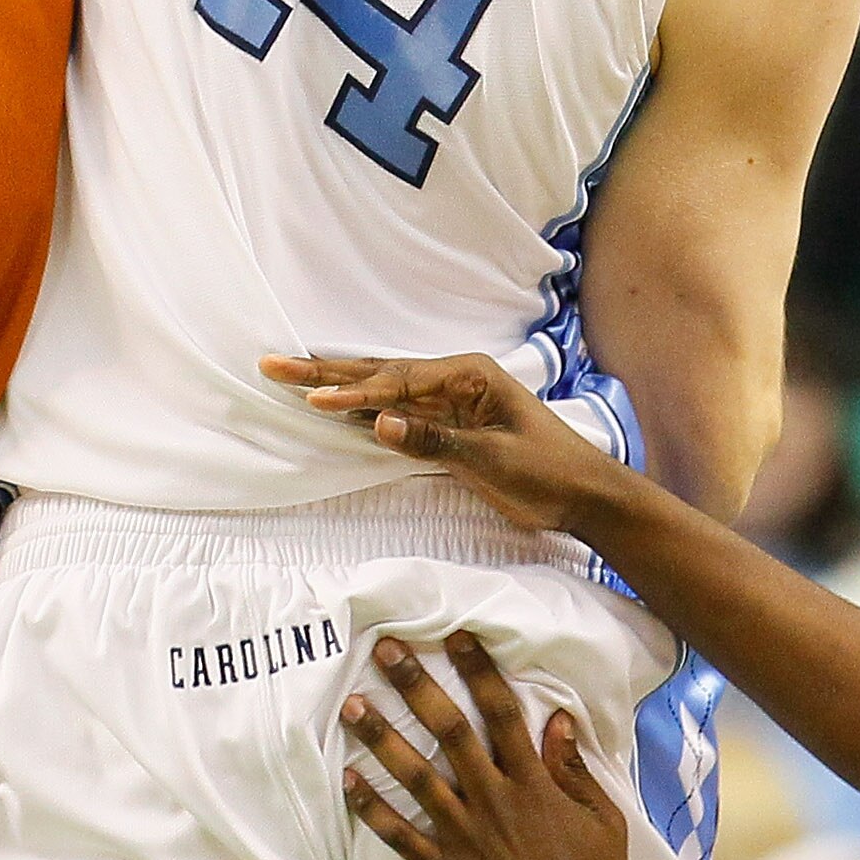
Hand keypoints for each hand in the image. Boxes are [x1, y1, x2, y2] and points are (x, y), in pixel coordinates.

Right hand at [261, 351, 614, 535]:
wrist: (586, 495)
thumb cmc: (548, 472)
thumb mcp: (493, 458)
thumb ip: (435, 438)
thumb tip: (379, 421)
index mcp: (468, 375)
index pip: (397, 380)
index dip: (353, 391)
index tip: (312, 398)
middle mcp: (455, 379)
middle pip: (380, 373)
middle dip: (326, 371)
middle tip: (274, 364)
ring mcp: (449, 401)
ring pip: (383, 389)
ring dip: (338, 384)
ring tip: (291, 375)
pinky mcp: (448, 425)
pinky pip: (396, 411)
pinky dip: (361, 408)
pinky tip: (337, 406)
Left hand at [343, 633, 630, 859]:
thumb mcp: (603, 824)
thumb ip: (576, 771)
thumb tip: (558, 718)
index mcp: (534, 786)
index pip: (503, 715)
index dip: (480, 671)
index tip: (457, 636)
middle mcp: (494, 802)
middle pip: (451, 732)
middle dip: (417, 687)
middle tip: (386, 651)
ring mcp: (465, 836)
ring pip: (417, 777)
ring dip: (382, 739)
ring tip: (353, 706)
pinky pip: (401, 836)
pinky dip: (372, 810)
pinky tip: (348, 782)